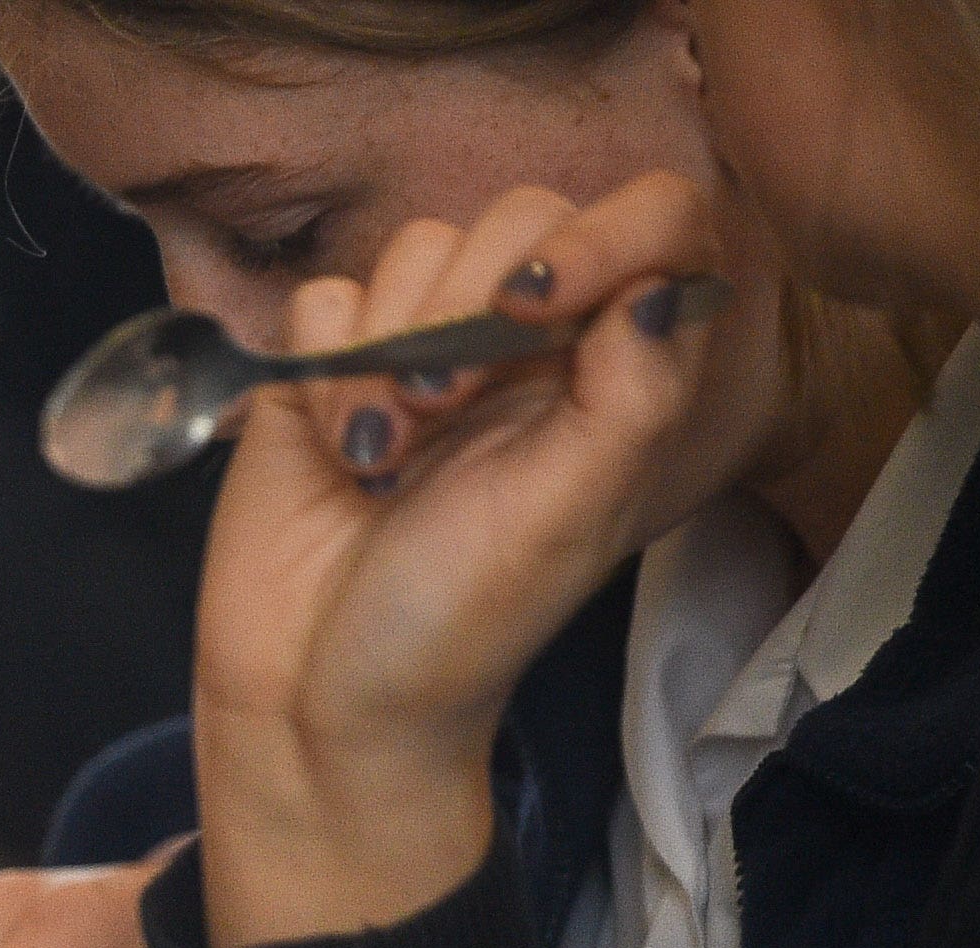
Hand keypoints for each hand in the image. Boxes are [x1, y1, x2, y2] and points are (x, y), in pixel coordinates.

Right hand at [194, 177, 735, 947]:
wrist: (317, 698)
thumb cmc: (461, 621)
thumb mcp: (573, 510)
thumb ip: (638, 387)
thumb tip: (662, 274)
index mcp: (611, 374)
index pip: (652, 226)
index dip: (604, 234)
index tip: (534, 305)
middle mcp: (523, 350)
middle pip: (520, 218)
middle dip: (471, 302)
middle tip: (444, 406)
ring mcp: (417, 354)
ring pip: (416, 250)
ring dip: (389, 345)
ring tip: (384, 452)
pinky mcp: (322, 372)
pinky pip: (323, 298)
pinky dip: (321, 363)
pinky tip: (333, 447)